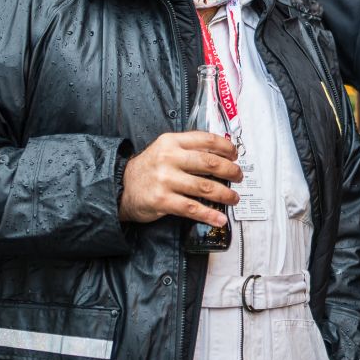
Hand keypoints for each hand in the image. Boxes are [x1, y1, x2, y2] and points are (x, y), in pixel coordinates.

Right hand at [119, 132, 240, 225]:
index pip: (206, 140)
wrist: (121, 187)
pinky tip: (219, 219)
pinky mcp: (162, 200)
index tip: (235, 155)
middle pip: (209, 163)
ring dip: (225, 194)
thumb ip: (189, 148)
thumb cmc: (149, 168)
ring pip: (204, 187)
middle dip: (230, 171)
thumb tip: (222, 154)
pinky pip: (192, 208)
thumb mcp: (165, 149)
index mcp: (172, 142)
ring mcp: (165, 179)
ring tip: (233, 198)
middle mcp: (169, 158)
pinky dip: (209, 215)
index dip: (226, 147)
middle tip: (238, 177)